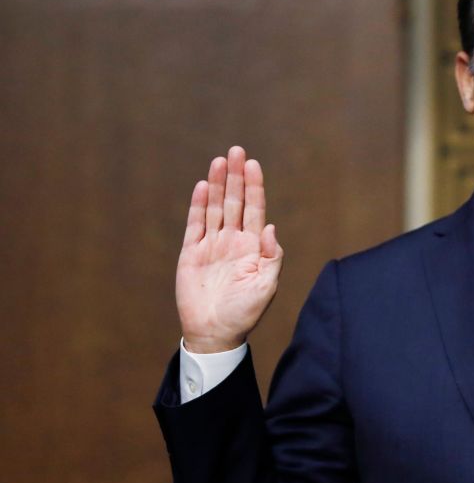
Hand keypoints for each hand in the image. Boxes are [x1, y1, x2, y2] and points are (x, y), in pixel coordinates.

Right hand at [176, 146, 283, 352]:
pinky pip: (195, 224)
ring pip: (215, 208)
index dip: (255, 187)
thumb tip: (271, 227)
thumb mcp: (266, 286)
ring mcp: (212, 245)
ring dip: (218, 184)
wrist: (215, 332)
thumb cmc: (245, 312)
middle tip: (237, 150)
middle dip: (236, 176)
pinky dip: (198, 205)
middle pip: (235, 201)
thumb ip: (272, 257)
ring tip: (220, 160)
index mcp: (253, 247)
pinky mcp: (192, 253)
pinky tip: (203, 186)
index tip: (253, 164)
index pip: (255, 209)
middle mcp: (233, 241)